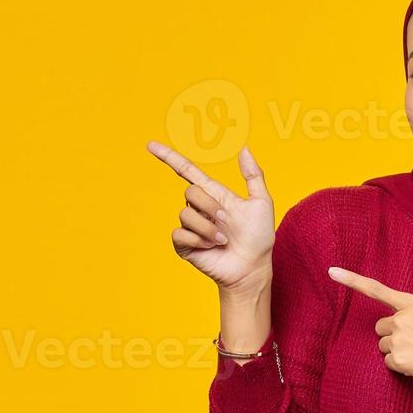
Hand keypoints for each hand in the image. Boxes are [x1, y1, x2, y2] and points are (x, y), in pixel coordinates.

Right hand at [147, 140, 275, 292]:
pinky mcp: (185, 245)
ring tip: (223, 240)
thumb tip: (244, 149)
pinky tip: (210, 247)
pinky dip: (198, 240)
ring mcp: (191, 227)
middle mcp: (199, 209)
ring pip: (186, 214)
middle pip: (190, 192)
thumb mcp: (261, 203)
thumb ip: (253, 176)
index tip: (151, 145)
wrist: (252, 267)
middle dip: (210, 206)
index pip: (187, 171)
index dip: (169, 158)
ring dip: (208, 228)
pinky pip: (180, 233)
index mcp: (214, 195)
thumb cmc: (258, 237)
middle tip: (226, 222)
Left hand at [329, 241, 412, 403]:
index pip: (375, 289)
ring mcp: (398, 340)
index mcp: (411, 304)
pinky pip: (390, 362)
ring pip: (384, 345)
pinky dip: (401, 364)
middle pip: (381, 326)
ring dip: (397, 349)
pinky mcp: (399, 359)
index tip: (331, 272)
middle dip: (393, 332)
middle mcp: (400, 320)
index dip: (351, 280)